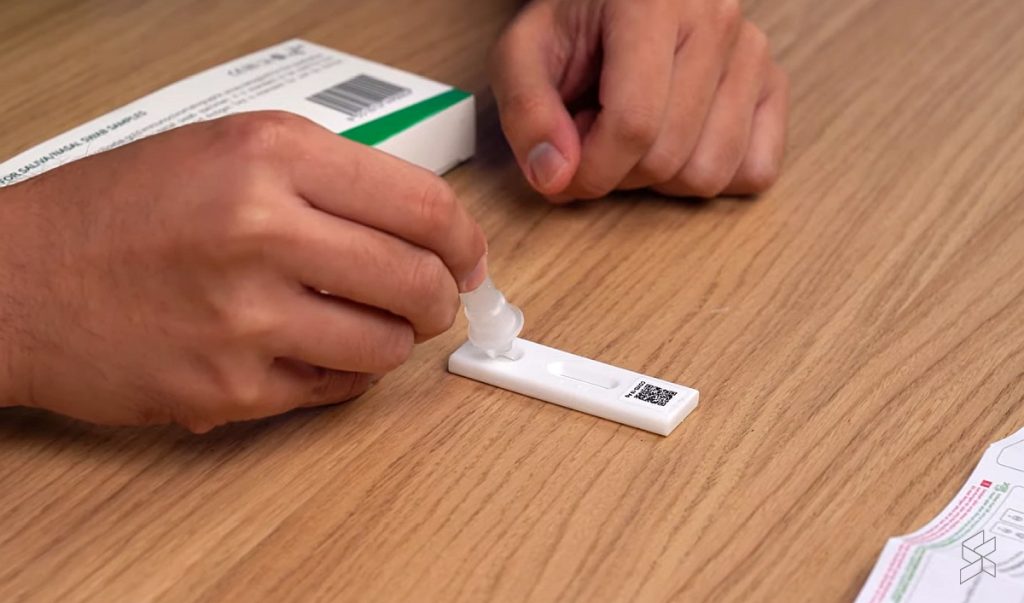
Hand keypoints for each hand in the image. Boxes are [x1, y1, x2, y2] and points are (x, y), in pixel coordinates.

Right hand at [0, 112, 486, 431]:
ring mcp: (248, 317)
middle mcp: (263, 229)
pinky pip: (336, 390)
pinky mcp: (230, 389)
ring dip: (392, 340)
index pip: (424, 204)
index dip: (463, 240)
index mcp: (270, 155)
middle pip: (419, 280)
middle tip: (431, 299)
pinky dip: (342, 374)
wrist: (13, 281)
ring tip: (361, 324)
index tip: (468, 257)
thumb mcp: (225, 150)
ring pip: (388, 346)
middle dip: (441, 297)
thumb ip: (327, 178)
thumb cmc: (113, 214)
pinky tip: (310, 351)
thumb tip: (423, 225)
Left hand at [491, 0, 788, 200]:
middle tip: (594, 136)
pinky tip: (677, 142)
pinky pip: (755, 170)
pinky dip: (710, 176)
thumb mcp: (524, 53)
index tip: (562, 176)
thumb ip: (526, 111)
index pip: (633, 125)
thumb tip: (555, 178)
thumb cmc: (574, 23)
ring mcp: (753, 52)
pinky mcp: (774, 83)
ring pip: (710, 173)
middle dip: (617, 173)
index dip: (591, 172)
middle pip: (668, 157)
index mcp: (652, 3)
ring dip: (660, 179)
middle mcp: (717, 19)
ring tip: (633, 134)